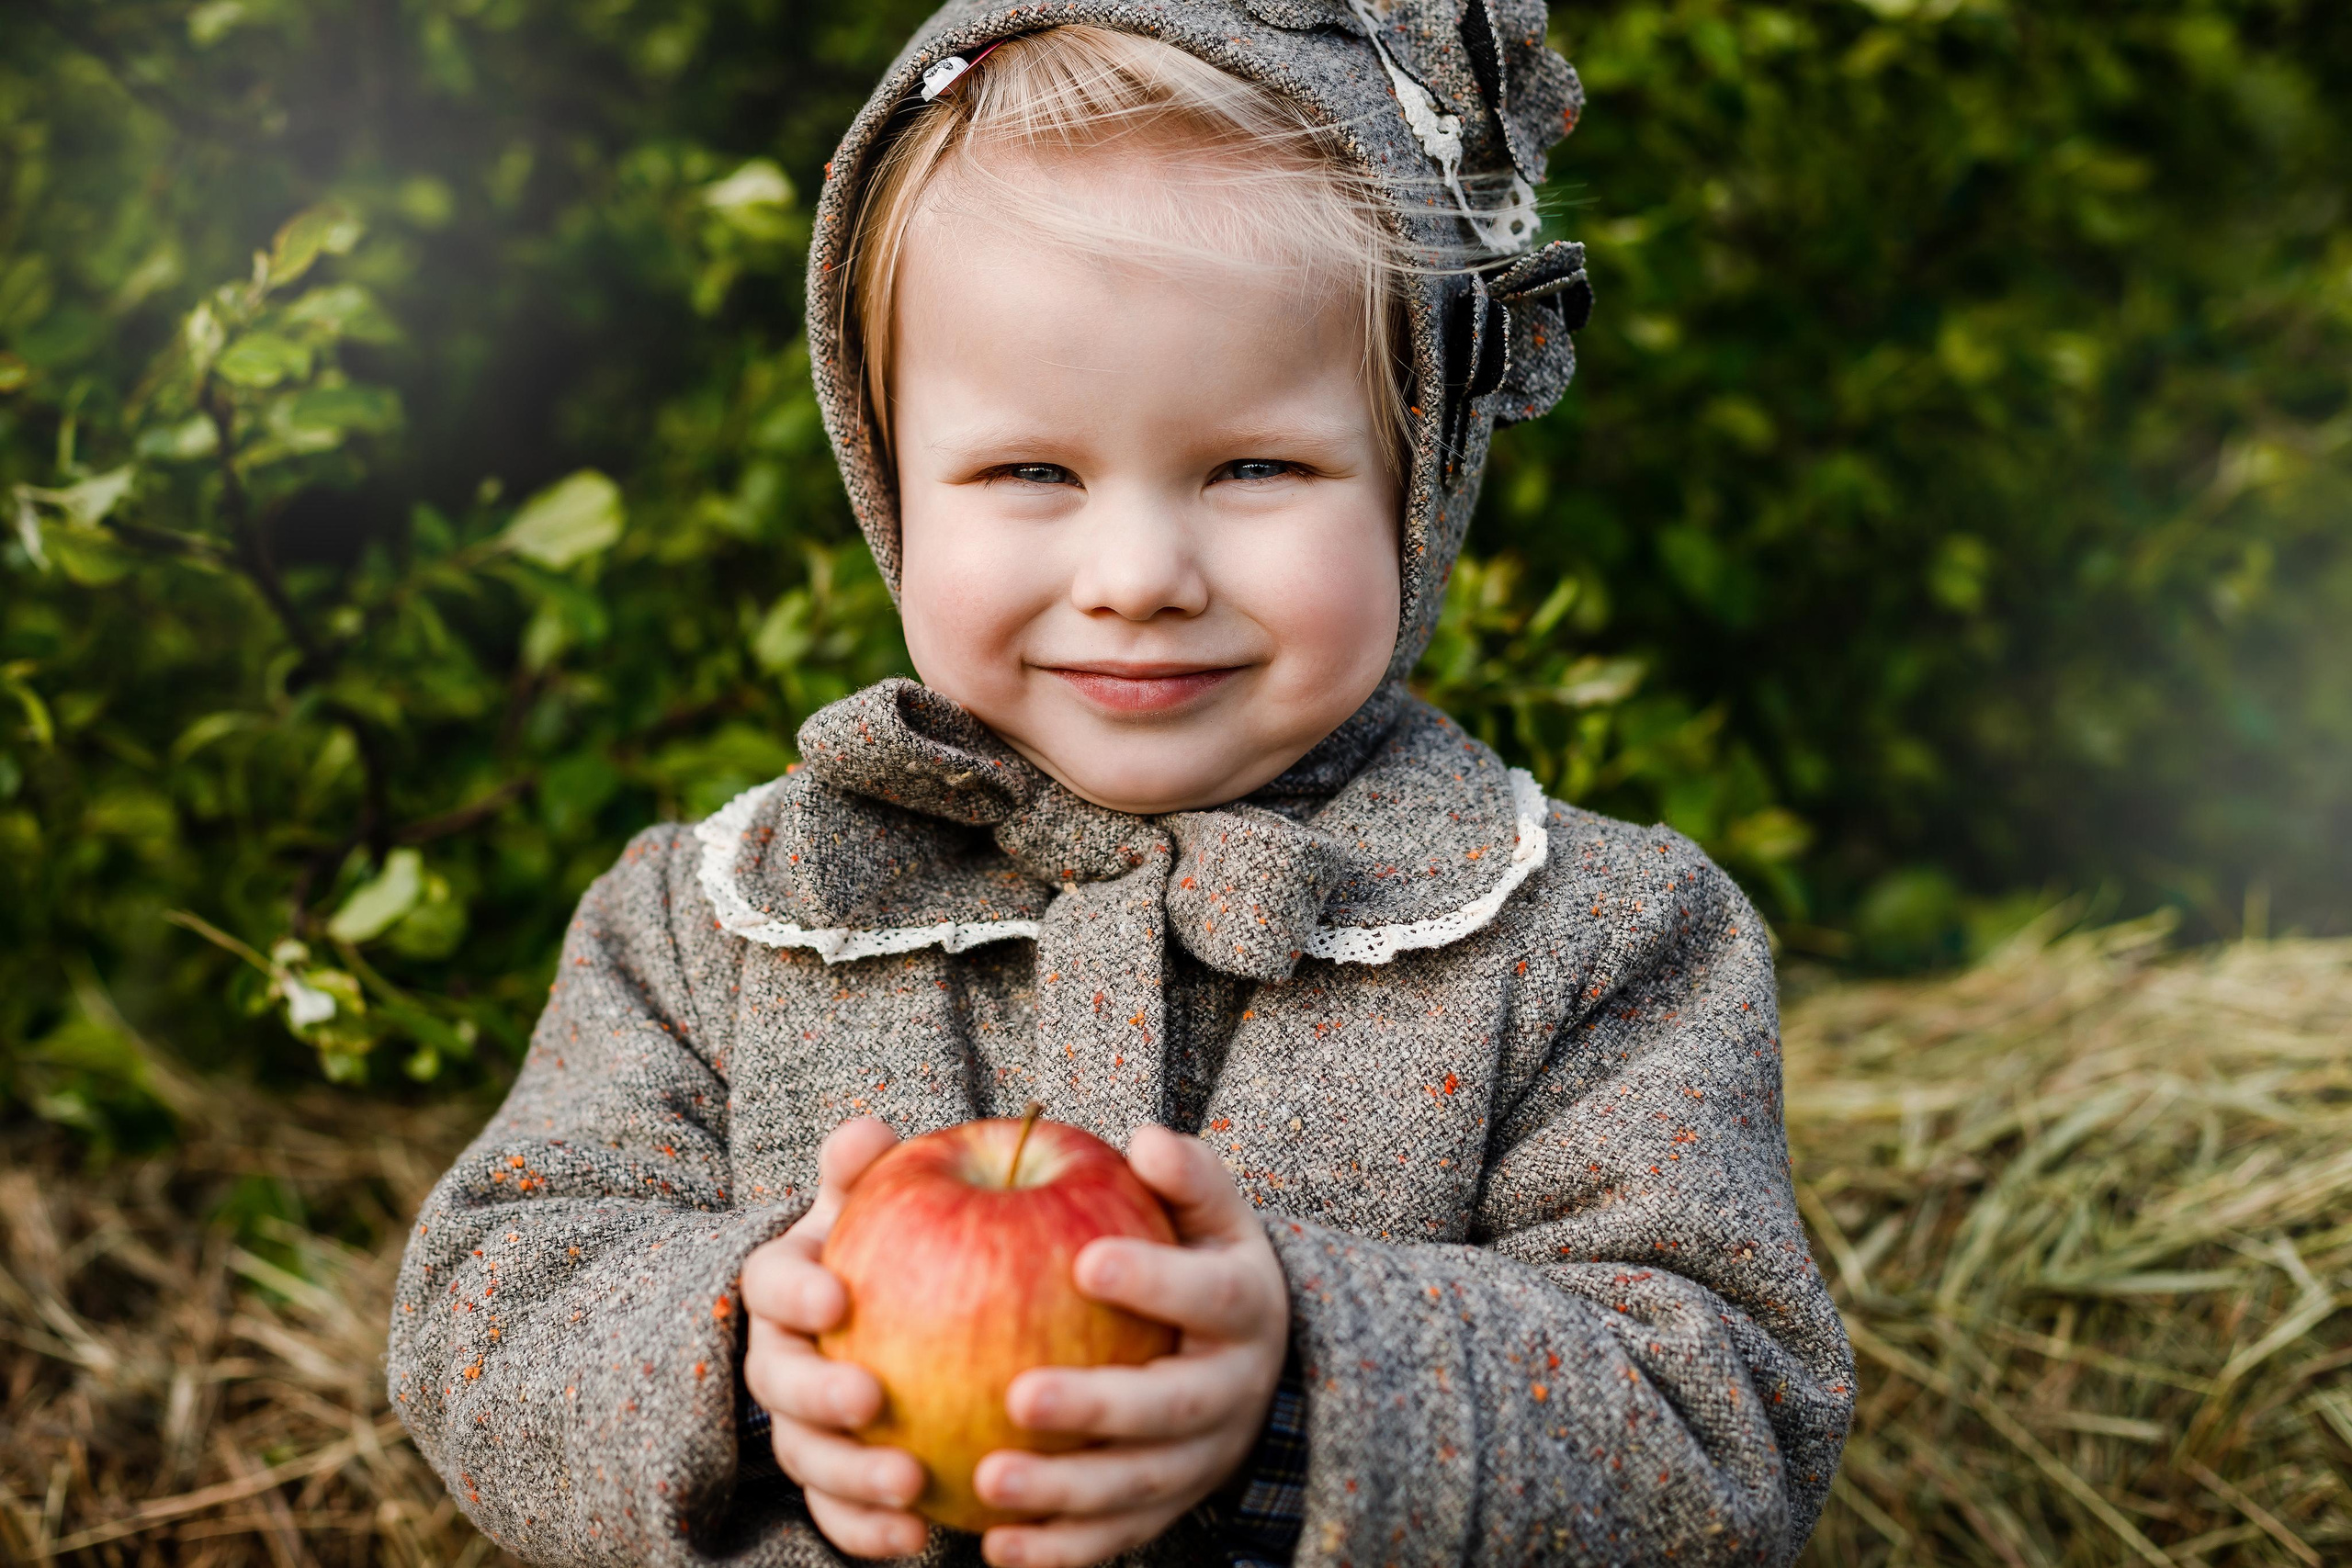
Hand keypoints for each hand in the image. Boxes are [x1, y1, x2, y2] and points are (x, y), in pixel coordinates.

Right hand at [739, 1116, 929, 1559]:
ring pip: (805, 1457)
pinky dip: (868, 1532)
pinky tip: (919, 1539)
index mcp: (782, 1283)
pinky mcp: (828, 1482)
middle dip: (818, 1395)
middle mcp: (774, 1356)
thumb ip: (866, 1170)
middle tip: (872, 1400)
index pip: (770, 1281)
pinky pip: (838, 1514)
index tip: (837, 1297)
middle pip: (778, 1382)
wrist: (878, 1315)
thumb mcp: (874, 1200)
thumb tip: (867, 1130)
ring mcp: (795, 1423)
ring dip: (851, 1477)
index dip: (796, 1289)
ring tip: (911, 1486)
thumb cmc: (884, 1240)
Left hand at [973, 1124, 1291, 1567]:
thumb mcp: (1213, 1214)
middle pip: (1171, 1407)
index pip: (1208, 1293)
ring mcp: (1203, 1457)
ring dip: (1065, 1492)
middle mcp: (1234, 1389)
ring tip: (987, 1480)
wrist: (1252, 1360)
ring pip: (1140, 1484)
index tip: (1083, 1260)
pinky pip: (1115, 1535)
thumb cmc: (1203, 1263)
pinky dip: (1059, 1549)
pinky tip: (994, 1546)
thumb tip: (1146, 1139)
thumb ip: (1185, 1176)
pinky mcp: (1170, 1507)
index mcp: (1246, 1306)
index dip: (1153, 1279)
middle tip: (1019, 1396)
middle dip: (1099, 1407)